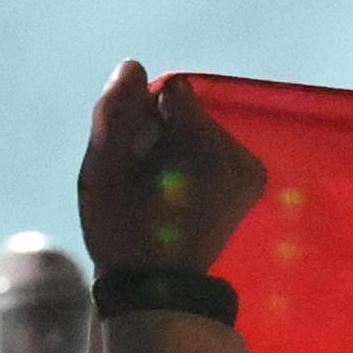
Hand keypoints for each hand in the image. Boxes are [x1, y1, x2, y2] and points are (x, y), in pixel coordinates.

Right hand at [83, 64, 266, 280]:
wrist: (158, 288)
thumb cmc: (120, 232)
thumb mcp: (99, 173)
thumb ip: (113, 114)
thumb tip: (132, 64)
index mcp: (205, 151)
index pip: (173, 91)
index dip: (144, 118)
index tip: (138, 159)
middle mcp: (238, 154)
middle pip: (191, 110)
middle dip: (163, 133)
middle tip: (148, 182)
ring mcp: (251, 169)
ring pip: (202, 128)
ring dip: (178, 149)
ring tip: (163, 192)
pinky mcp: (253, 179)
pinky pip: (216, 147)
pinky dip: (196, 162)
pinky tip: (181, 193)